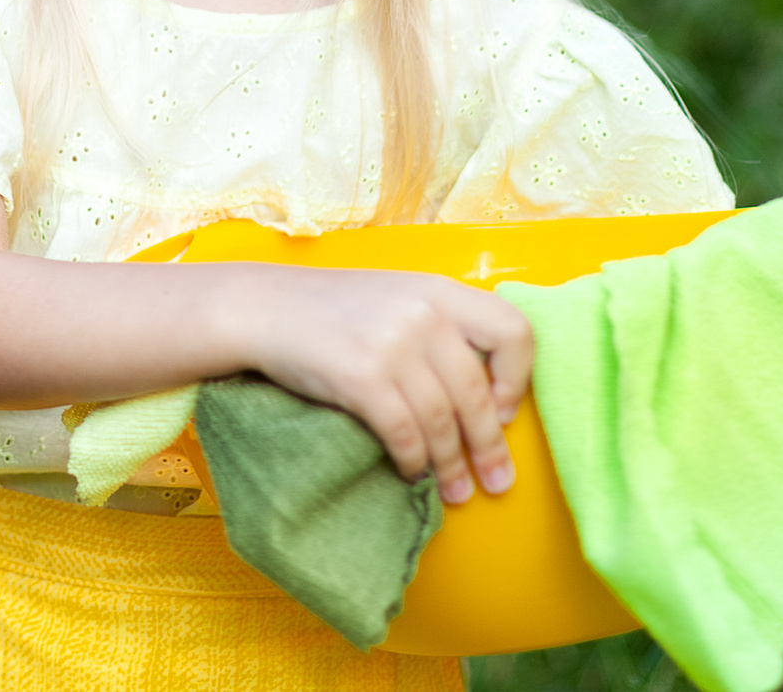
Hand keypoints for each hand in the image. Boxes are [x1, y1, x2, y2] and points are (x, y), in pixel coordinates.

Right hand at [229, 267, 531, 506]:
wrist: (265, 307)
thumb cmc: (335, 309)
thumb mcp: (399, 297)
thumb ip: (441, 327)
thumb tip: (485, 392)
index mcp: (441, 290)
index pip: (513, 330)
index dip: (518, 378)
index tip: (504, 410)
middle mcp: (425, 314)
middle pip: (477, 393)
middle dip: (489, 447)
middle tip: (495, 481)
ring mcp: (393, 345)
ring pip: (442, 421)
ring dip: (451, 465)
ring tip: (455, 492)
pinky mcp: (362, 378)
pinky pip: (405, 434)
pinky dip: (413, 462)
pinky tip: (412, 473)